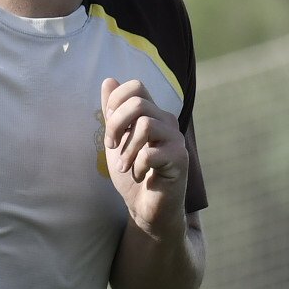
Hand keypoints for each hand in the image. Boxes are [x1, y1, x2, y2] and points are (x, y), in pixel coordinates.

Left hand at [102, 79, 187, 231]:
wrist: (146, 208)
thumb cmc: (133, 174)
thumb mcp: (116, 141)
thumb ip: (113, 113)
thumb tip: (108, 80)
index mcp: (152, 113)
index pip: (135, 86)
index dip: (115, 103)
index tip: (109, 128)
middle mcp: (166, 121)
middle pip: (138, 102)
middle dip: (116, 125)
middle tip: (112, 147)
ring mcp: (175, 139)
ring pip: (146, 125)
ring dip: (127, 149)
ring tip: (125, 167)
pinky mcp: (179, 158)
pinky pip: (151, 152)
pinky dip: (138, 166)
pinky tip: (139, 175)